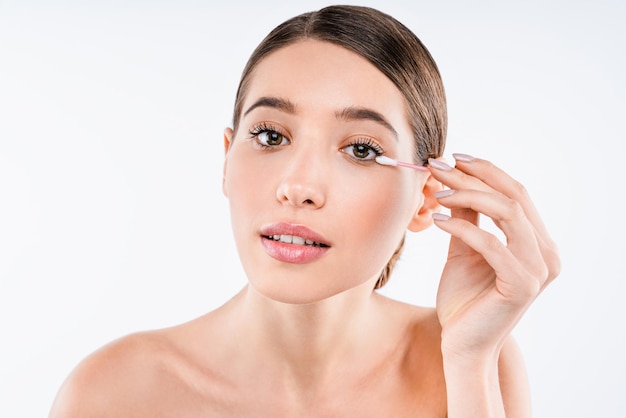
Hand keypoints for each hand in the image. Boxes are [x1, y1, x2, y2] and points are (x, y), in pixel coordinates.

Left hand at [427, 153, 559, 358]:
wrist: (463, 343)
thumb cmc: (465, 298)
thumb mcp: (464, 249)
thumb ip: (467, 216)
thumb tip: (454, 178)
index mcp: (537, 242)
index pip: (516, 193)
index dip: (485, 171)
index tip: (452, 157)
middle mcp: (547, 253)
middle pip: (514, 196)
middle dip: (474, 176)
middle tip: (438, 165)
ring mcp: (539, 269)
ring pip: (508, 213)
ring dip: (468, 196)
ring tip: (436, 192)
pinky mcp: (522, 284)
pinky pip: (491, 243)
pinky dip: (462, 226)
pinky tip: (436, 219)